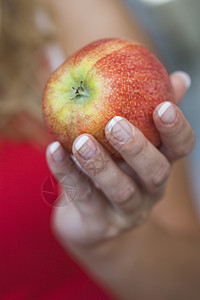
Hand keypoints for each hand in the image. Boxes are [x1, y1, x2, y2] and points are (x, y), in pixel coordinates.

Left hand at [46, 71, 193, 246]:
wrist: (90, 220)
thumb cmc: (111, 169)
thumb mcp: (126, 143)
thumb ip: (144, 108)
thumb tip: (179, 77)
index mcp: (158, 165)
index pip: (180, 148)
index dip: (176, 129)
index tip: (162, 105)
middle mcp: (149, 191)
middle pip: (156, 173)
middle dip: (137, 148)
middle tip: (114, 123)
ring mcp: (126, 212)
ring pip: (120, 191)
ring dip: (101, 165)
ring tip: (81, 142)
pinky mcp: (99, 225)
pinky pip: (83, 198)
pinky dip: (67, 173)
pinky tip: (53, 151)